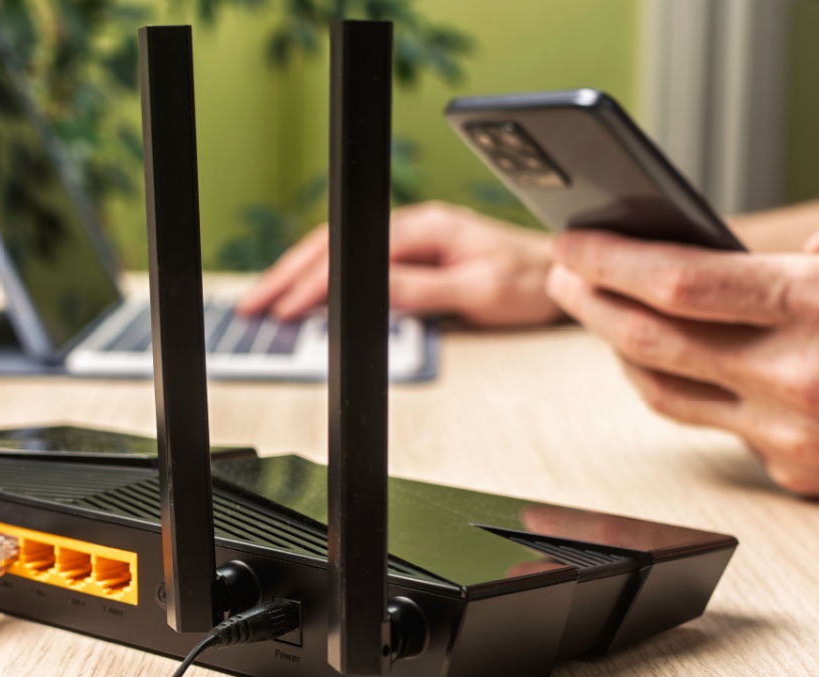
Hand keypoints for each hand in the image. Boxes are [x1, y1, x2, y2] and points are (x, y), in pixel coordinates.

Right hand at [235, 202, 563, 325]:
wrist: (563, 271)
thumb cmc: (530, 281)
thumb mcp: (479, 291)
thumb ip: (423, 289)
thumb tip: (371, 289)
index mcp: (425, 229)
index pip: (352, 254)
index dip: (314, 281)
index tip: (286, 307)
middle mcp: (414, 226)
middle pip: (333, 244)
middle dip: (288, 275)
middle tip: (255, 305)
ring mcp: (411, 238)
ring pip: (338, 250)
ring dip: (298, 273)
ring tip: (266, 299)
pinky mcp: (413, 253)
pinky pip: (355, 259)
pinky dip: (321, 275)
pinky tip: (305, 291)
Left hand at [547, 232, 818, 497]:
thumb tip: (807, 237)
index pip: (678, 283)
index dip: (610, 261)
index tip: (572, 244)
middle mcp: (799, 379)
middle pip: (650, 341)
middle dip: (591, 303)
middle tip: (564, 276)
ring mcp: (794, 436)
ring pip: (667, 393)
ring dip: (623, 351)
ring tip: (606, 314)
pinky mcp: (799, 473)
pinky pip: (719, 426)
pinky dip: (693, 389)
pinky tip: (684, 362)